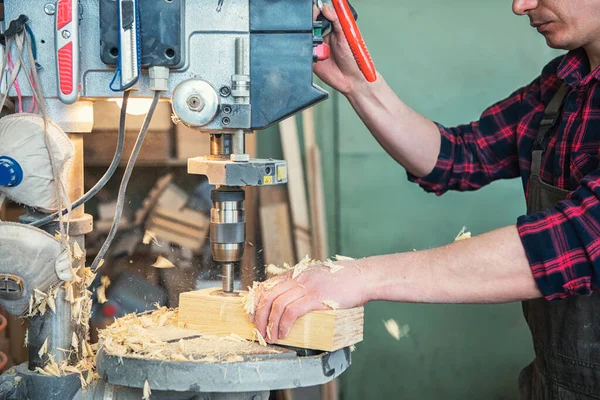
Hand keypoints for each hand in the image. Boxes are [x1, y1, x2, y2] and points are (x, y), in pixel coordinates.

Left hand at [250, 260, 368, 343]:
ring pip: (277, 305)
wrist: (362, 277)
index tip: (252, 315)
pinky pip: (292, 312)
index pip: (267, 285)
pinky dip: (283, 325)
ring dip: (269, 324)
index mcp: (296, 274)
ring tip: (270, 337)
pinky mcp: (316, 297)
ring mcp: (306, 287)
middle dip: (259, 316)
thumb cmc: (343, 281)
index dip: (256, 302)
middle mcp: (298, 278)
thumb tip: (293, 301)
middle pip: (268, 296)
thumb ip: (303, 285)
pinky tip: (283, 333)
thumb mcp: (317, 277)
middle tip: (258, 330)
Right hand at [313, 4, 374, 95]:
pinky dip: (305, 51)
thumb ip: (336, 20)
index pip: (321, 14)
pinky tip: (315, 53)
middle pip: (310, 24)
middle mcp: (322, 36)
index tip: (317, 9)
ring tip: (319, 44)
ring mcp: (316, 47)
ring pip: (305, 37)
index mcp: (332, 28)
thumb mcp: (346, 35)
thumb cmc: (353, 58)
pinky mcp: (311, 58)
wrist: (350, 79)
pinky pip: (303, 52)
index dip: (317, 11)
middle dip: (310, 23)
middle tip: (316, 26)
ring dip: (309, 39)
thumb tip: (326, 8)